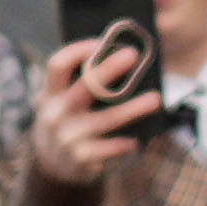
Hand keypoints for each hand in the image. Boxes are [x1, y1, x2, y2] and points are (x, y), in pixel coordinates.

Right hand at [31, 35, 171, 188]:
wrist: (51, 164)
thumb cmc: (67, 121)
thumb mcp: (62, 100)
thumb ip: (81, 83)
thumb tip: (121, 58)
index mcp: (50, 93)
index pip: (59, 64)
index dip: (79, 50)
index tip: (102, 41)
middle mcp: (56, 113)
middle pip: (86, 86)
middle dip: (110, 68)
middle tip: (133, 54)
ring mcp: (68, 137)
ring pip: (107, 118)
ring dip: (134, 108)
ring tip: (155, 99)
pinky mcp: (81, 158)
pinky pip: (111, 148)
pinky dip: (126, 143)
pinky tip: (138, 140)